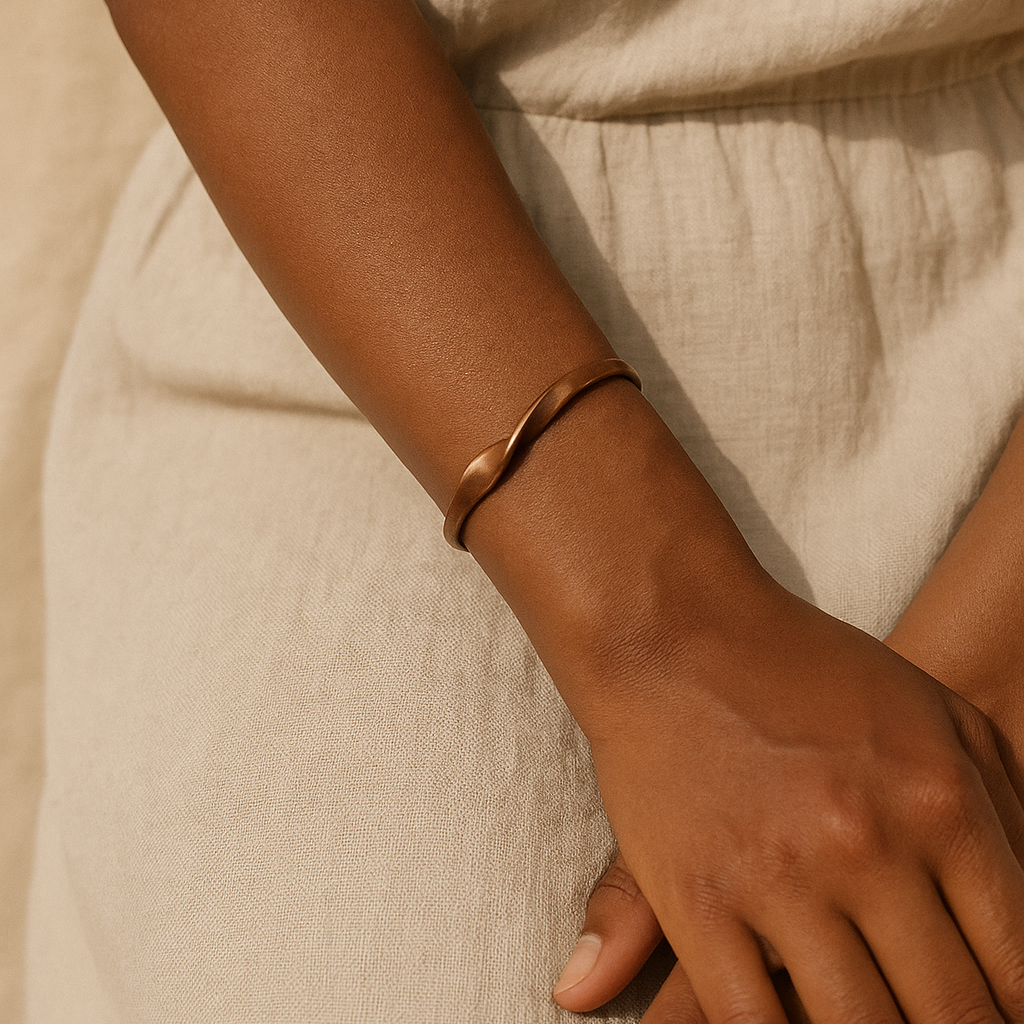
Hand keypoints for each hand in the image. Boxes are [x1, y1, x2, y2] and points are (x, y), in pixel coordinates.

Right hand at [550, 581, 1023, 1023]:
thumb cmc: (805, 666)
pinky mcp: (698, 898)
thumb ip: (1004, 809)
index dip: (1018, 1019)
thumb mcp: (933, 711)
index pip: (1022, 971)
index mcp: (938, 803)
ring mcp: (777, 878)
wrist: (672, 631)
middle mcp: (865, 848)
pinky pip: (750, 1023)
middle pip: (953, 1018)